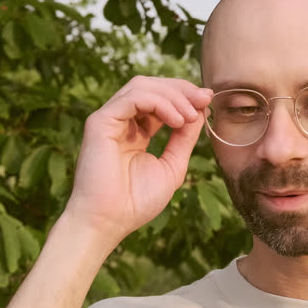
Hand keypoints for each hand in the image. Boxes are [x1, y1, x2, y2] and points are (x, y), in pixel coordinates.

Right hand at [64, 76, 209, 243]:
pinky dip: (159, 103)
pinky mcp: (99, 122)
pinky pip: (132, 97)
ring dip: (172, 96)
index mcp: (136, 132)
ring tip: (189, 116)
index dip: (184, 96)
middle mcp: (121, 122)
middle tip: (203, 99)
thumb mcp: (172, 165)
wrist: (109, 221)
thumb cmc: (136, 201)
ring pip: (141, 86)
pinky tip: (176, 120)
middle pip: (151, 86)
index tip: (207, 100)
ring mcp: (108, 120)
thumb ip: (184, 138)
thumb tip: (200, 110)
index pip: (160, 100)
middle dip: (181, 89)